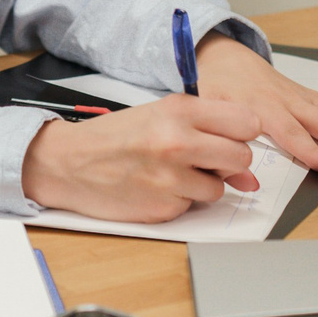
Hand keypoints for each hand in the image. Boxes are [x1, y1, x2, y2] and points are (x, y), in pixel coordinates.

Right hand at [20, 96, 263, 222]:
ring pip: (221, 187)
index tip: (230, 138)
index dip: (242, 133)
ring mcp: (171, 177)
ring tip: (173, 173)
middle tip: (205, 160)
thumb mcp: (160, 117)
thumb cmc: (116, 137)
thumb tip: (248, 176)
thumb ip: (207, 134)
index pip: (247, 122)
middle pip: (242, 157)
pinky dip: (180, 200)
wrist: (69, 162)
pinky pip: (193, 206)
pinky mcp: (163, 206)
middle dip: (229, 163)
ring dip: (204, 185)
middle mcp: (178, 141)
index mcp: (180, 110)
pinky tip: (157, 187)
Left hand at [196, 34, 317, 174]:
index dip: (311, 151)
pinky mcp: (315, 97)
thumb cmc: (217, 89)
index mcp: (262, 107)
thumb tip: (244, 179)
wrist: (224, 57)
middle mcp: (290, 101)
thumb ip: (224, 144)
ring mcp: (306, 97)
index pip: (291, 132)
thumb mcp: (208, 114)